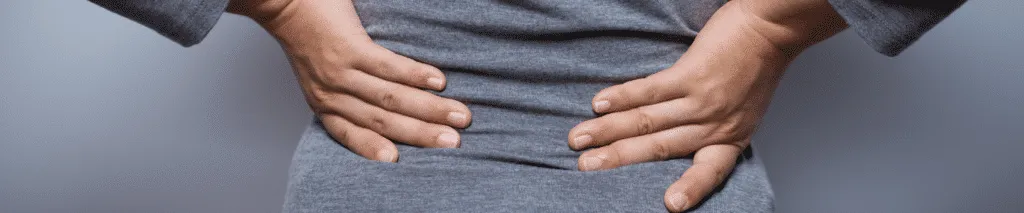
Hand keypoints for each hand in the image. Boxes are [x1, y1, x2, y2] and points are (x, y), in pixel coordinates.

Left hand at [230, 0, 471, 161]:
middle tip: (453, 142)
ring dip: (429, 109)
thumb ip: (346, 91)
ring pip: (390, 99)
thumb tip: (386, 105)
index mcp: (324, 103)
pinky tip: (438, 82)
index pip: (350, 134)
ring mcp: (340, 72)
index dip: (373, 149)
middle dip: (421, 134)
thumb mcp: (319, 73)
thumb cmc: (307, 33)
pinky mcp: (349, 49)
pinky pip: (387, 67)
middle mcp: (331, 94)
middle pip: (382, 122)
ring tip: (458, 115)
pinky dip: (415, 76)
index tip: (397, 162)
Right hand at [568, 1, 845, 210]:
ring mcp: (702, 99)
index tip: (670, 205)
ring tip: (580, 139)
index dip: (690, 188)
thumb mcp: (743, 113)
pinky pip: (649, 90)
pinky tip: (599, 104)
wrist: (769, 28)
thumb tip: (669, 145)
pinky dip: (622, 97)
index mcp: (730, 139)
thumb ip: (711, 132)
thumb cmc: (754, 71)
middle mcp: (715, 124)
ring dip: (607, 130)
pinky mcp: (691, 74)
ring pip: (647, 121)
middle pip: (658, 147)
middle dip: (617, 159)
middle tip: (586, 167)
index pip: (710, 173)